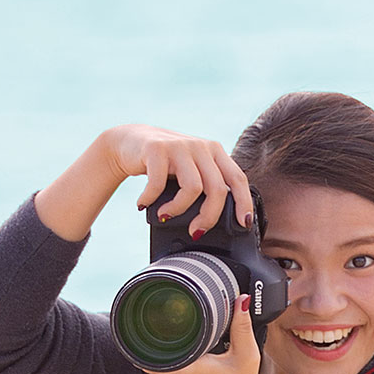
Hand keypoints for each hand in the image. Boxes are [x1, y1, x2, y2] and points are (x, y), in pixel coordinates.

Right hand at [103, 125, 253, 237]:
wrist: (130, 142)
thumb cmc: (165, 165)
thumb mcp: (192, 171)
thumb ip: (208, 187)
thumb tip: (219, 223)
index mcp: (215, 152)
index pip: (238, 178)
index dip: (243, 203)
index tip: (243, 224)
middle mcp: (201, 147)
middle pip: (217, 189)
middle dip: (208, 217)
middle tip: (196, 231)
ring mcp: (180, 146)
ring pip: (192, 189)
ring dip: (178, 210)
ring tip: (165, 215)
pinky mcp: (157, 149)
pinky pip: (159, 184)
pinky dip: (151, 199)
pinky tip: (144, 203)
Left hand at [147, 295, 261, 373]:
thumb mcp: (246, 357)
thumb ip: (242, 327)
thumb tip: (240, 300)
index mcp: (187, 368)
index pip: (158, 338)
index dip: (160, 322)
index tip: (168, 312)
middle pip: (155, 343)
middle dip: (167, 332)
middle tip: (183, 323)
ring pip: (155, 355)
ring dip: (167, 346)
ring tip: (186, 342)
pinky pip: (156, 367)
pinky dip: (168, 360)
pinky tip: (184, 358)